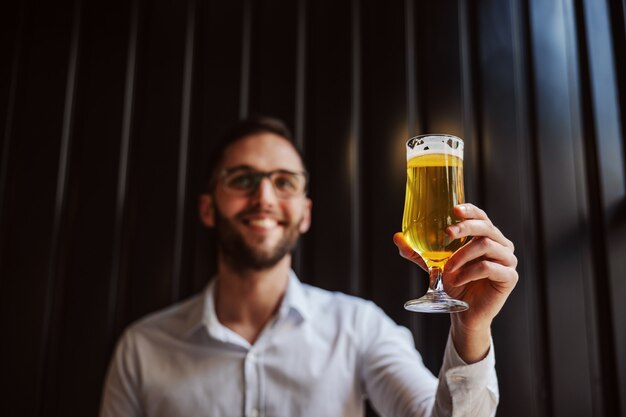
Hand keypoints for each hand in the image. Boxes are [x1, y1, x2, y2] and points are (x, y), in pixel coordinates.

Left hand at [393, 203, 517, 361]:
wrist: (464, 312)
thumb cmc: (454, 284)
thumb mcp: (432, 265)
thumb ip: (417, 252)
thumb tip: (396, 237)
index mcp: (487, 237)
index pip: (481, 217)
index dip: (470, 211)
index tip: (453, 211)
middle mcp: (501, 245)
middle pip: (486, 227)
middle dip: (465, 227)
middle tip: (447, 233)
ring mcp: (508, 260)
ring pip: (486, 245)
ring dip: (462, 255)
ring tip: (448, 270)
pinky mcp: (510, 277)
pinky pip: (489, 267)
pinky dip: (469, 272)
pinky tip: (457, 280)